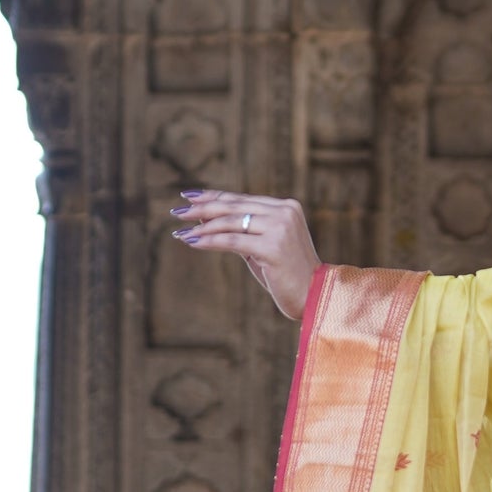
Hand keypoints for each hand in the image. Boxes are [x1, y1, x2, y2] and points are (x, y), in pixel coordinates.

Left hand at [171, 189, 320, 319]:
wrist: (314, 296)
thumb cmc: (285, 274)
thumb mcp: (262, 246)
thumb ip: (241, 230)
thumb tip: (204, 219)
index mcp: (286, 206)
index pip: (241, 198)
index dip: (213, 196)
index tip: (189, 196)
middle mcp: (284, 211)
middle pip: (234, 206)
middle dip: (202, 208)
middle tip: (177, 212)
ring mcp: (281, 227)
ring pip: (231, 222)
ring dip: (202, 227)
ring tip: (180, 232)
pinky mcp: (273, 246)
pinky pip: (233, 241)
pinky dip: (210, 241)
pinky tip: (192, 242)